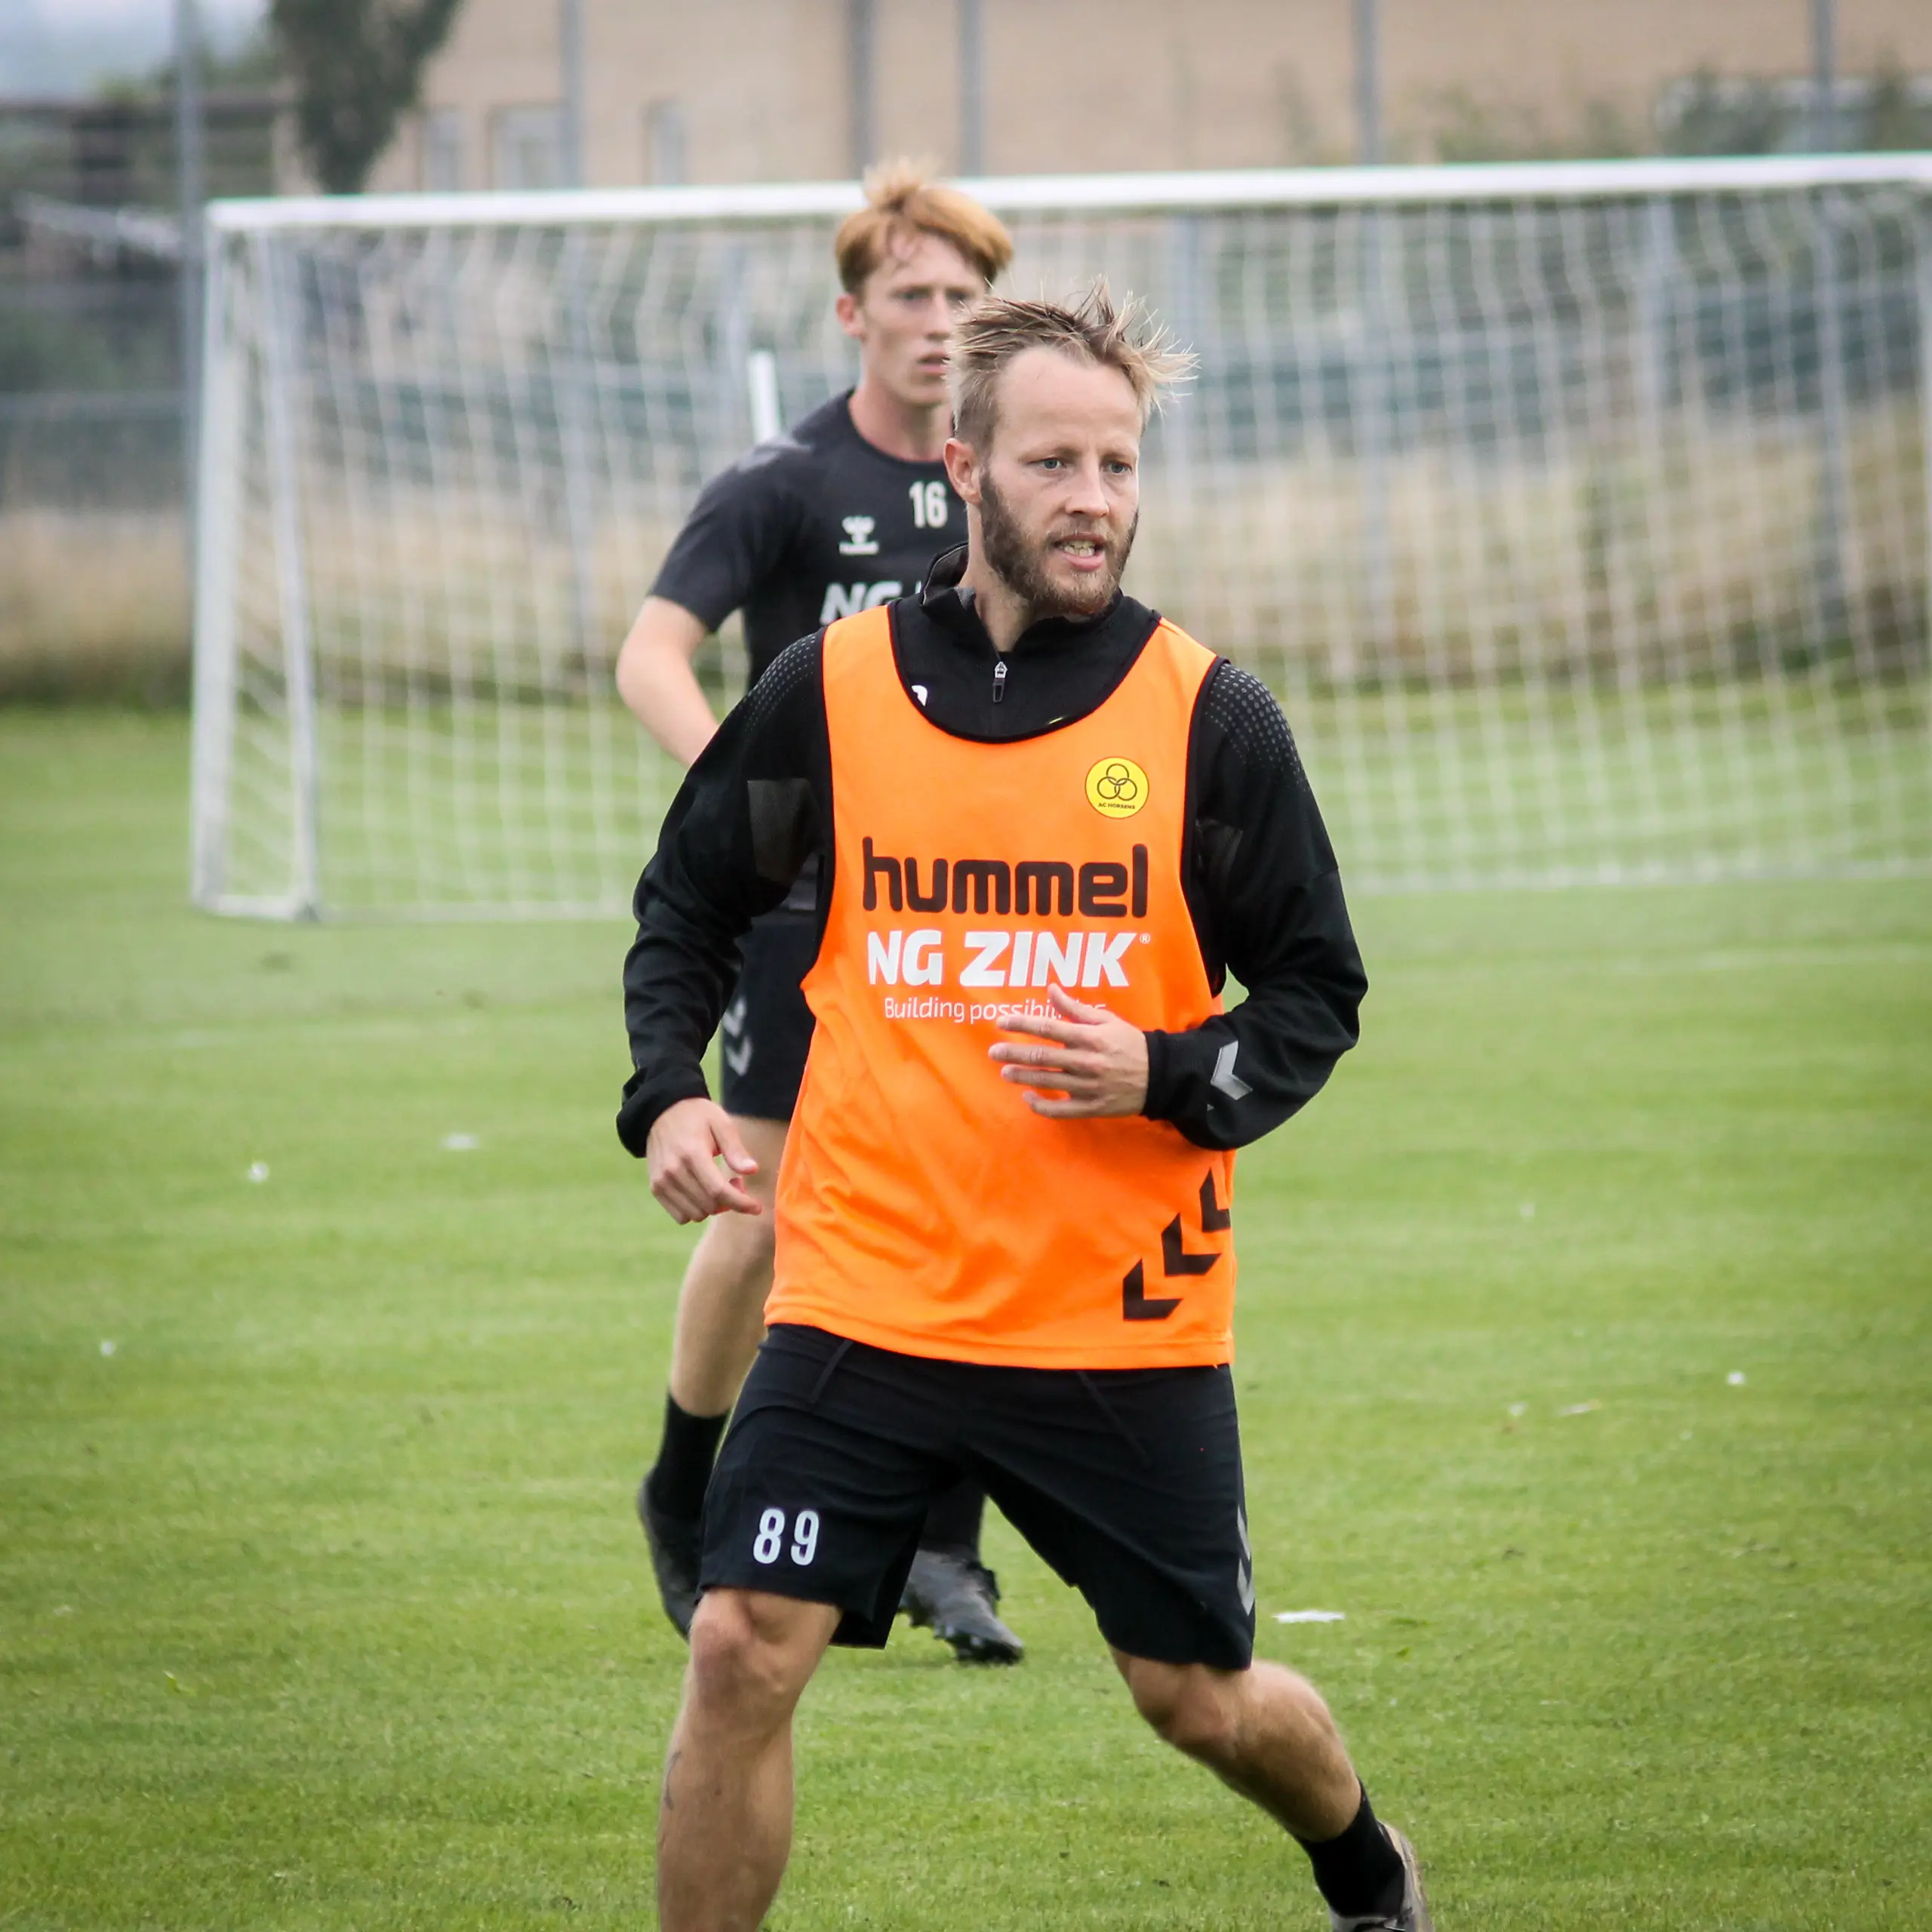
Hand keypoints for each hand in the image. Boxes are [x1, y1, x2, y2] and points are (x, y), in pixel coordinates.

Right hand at [645, 1098, 762, 1223]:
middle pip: (709, 1205)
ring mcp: (661, 1181)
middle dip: (730, 1201)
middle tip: (736, 1182)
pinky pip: (680, 1216)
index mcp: (692, 1153)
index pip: (718, 1191)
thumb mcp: (721, 1123)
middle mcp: (673, 1171)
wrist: (661, 1111)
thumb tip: (752, 1170)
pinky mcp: (656, 1188)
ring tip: (718, 1185)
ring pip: (696, 1214)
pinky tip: (702, 1192)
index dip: (741, 1203)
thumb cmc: (697, 1116)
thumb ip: (736, 1149)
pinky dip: (696, 1210)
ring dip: (713, 1207)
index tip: (757, 1207)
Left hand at [988, 983, 1149, 1118]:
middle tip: (993, 1052)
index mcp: (1090, 1037)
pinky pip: (1060, 1111)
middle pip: (1042, 1057)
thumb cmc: (1129, 1044)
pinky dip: (1041, 1106)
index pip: (1049, 1027)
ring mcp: (1088, 1087)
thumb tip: (1051, 989)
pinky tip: (1028, 1098)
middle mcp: (1087, 1062)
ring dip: (1022, 1077)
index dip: (1022, 1024)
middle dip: (1014, 1053)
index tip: (1001, 1022)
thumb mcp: (1107, 1020)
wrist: (1159, 1077)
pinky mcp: (1091, 1108)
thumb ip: (1076, 1008)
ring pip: (1047, 1082)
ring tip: (1005, 1072)